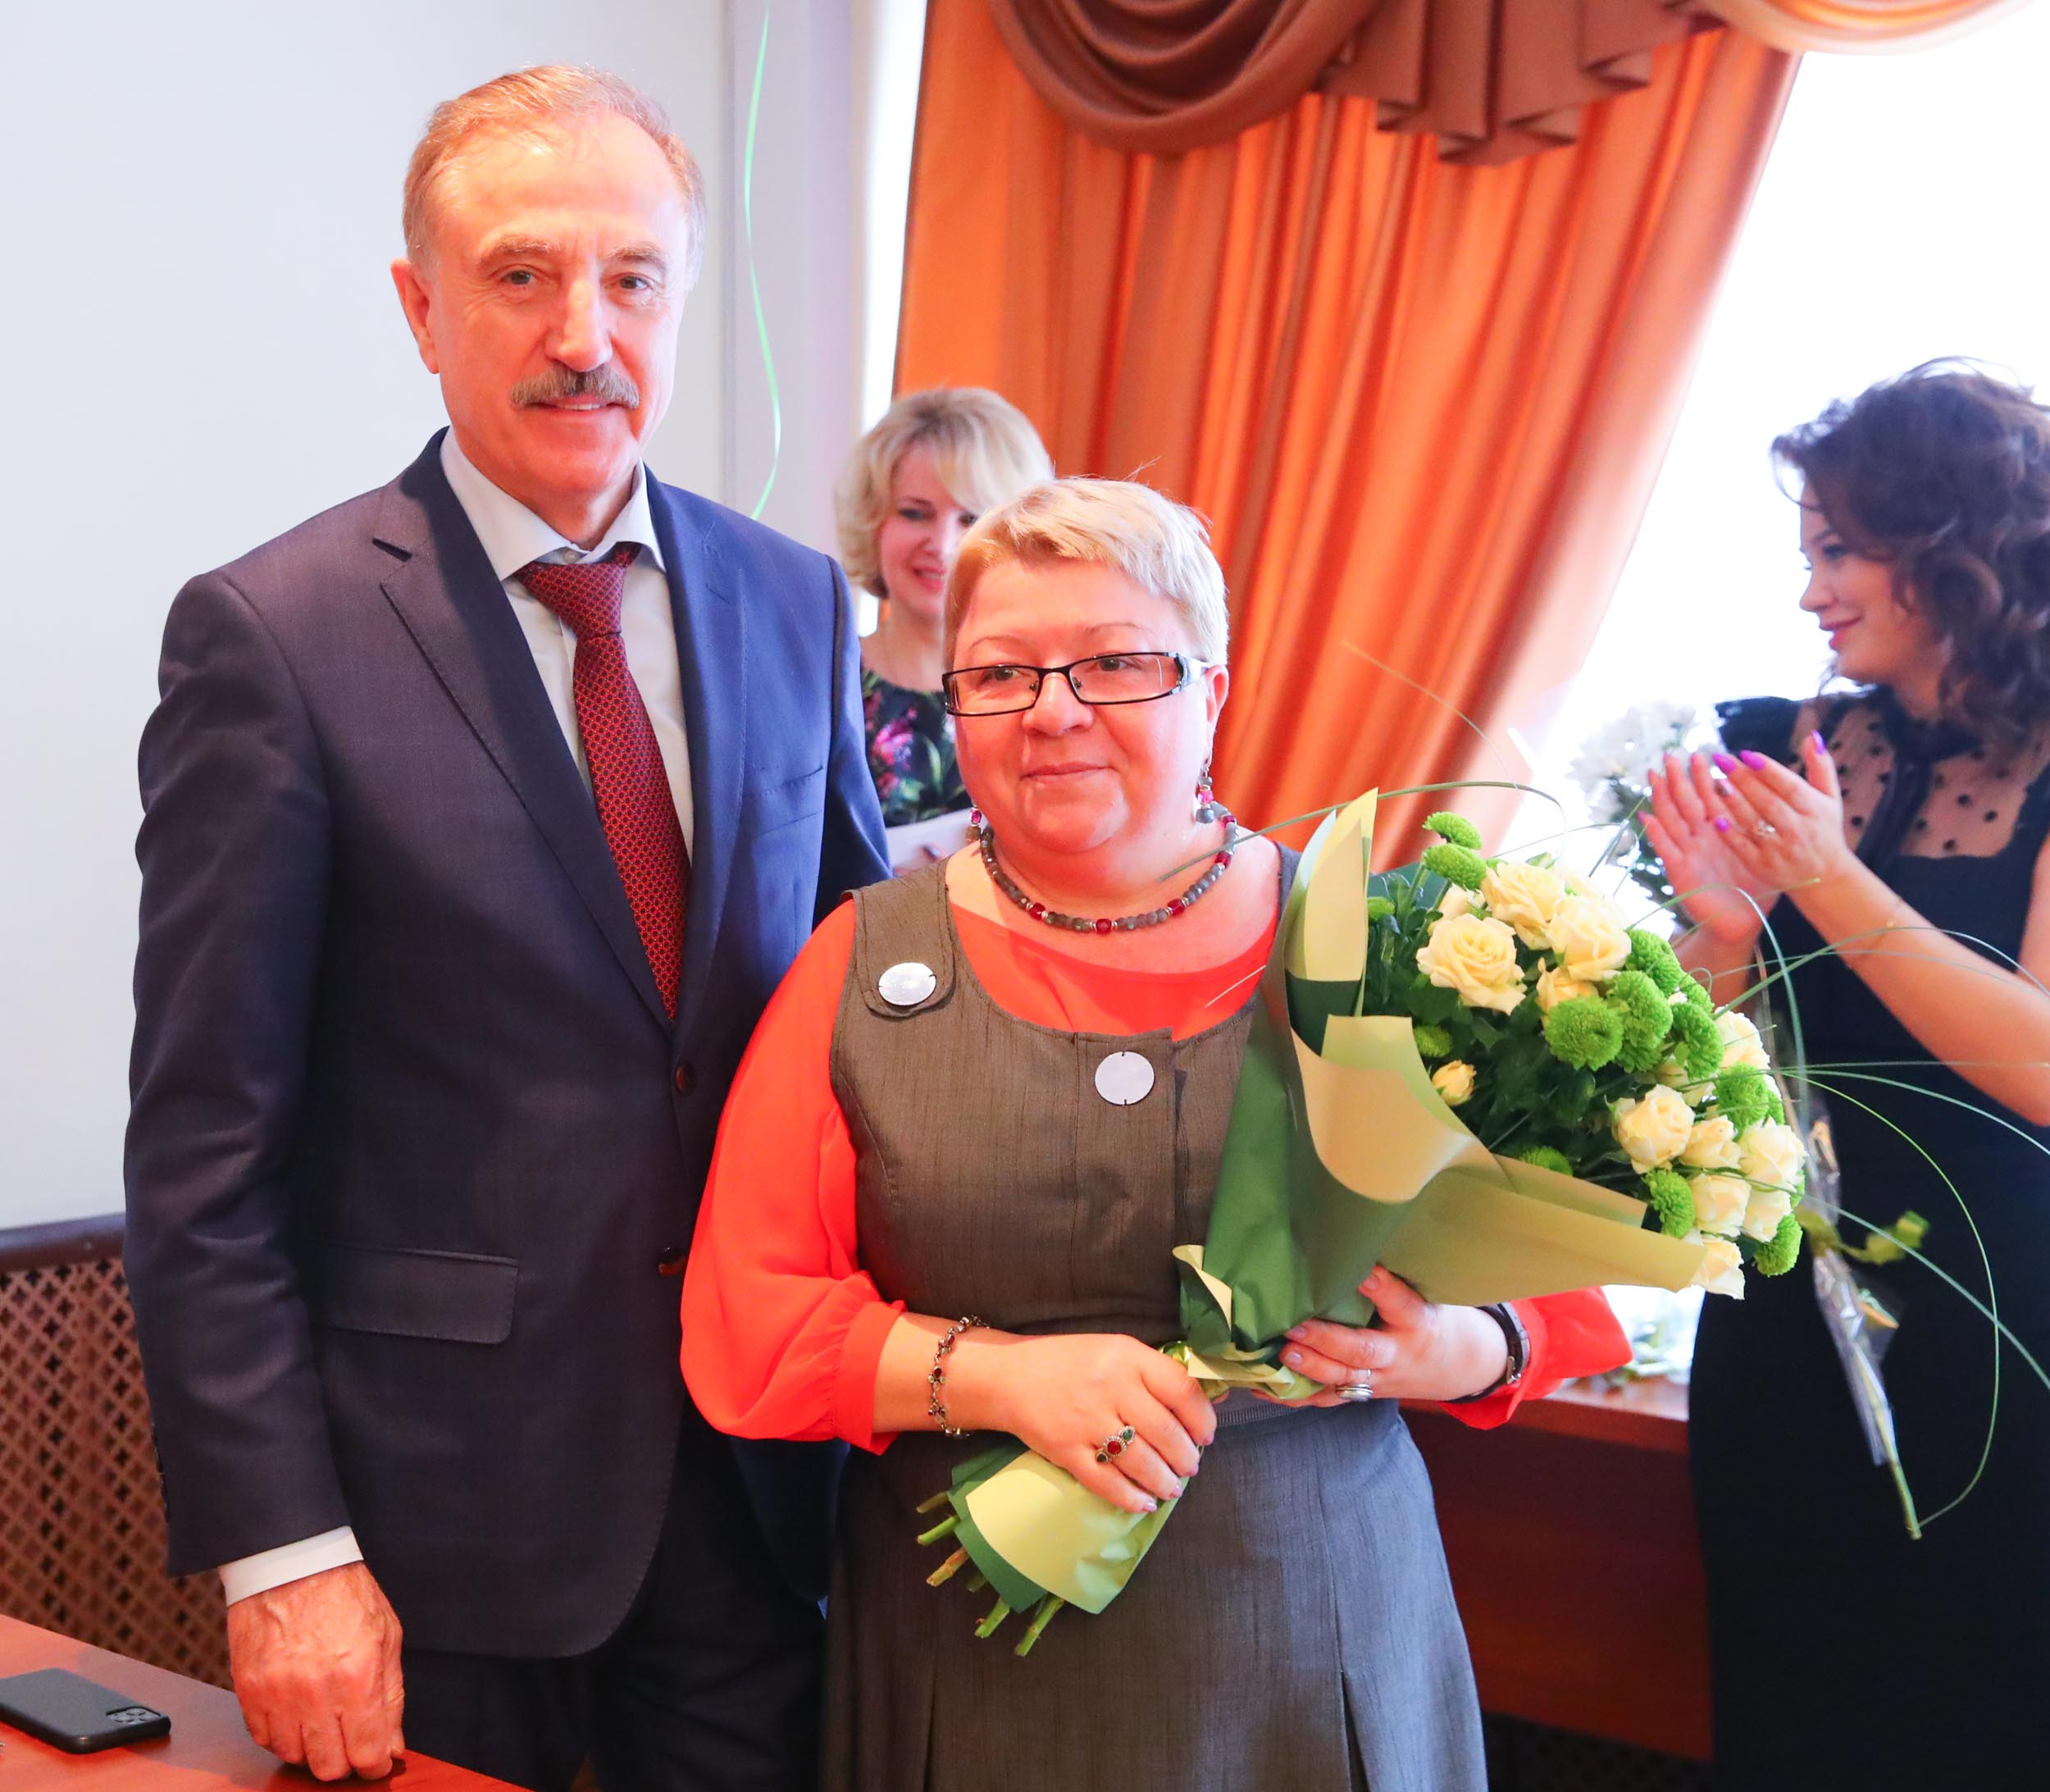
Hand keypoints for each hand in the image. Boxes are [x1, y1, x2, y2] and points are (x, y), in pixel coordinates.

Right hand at [226, 1561, 403, 1780]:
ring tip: (322, 1722)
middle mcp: (316, 1694)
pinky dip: (281, 1735)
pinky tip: (296, 1714)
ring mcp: (277, 1696)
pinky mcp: (249, 1692)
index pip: (367, 1752)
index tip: (377, 1760)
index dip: (375, 1764)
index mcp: (358, 1678)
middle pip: (328, 1766)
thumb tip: (392, 1745)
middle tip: (350, 1742)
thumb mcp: (387, 1636)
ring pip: (293, 1757)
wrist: (292, 1563)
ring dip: (311, 1748)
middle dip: (345, 1761)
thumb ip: (392, 1696)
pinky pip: (263, 1739)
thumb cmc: (343, 1593)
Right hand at [970, 1331, 1216, 1515]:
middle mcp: (1110, 1387)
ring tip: (1171, 1488)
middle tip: (1190, 1467)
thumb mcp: (1116, 1351)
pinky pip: (1106, 1483)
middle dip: (1186, 1458)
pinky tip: (1143, 1503)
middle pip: (1165, 1432)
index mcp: (1127, 1357)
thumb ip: (1155, 1373)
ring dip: (1164, 1482)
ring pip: (1141, 1462)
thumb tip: (1206, 1406)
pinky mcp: (1066, 1451)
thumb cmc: (1069, 1362)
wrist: (1009, 1376)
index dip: (1202, 1419)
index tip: (1206, 1436)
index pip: (1181, 1390)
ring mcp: (1087, 1421)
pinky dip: (1130, 1498)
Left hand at [1273, 1267, 1508, 1404]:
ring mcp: (1380, 1379)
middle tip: (1295, 1326)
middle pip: (1363, 1352)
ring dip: (1310, 1368)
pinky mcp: (1364, 1393)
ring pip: (1344, 1378)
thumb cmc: (1431, 1316)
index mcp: (1418, 1322)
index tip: (1360, 1272)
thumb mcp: (1427, 1295)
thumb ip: (1396, 1277)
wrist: (1458, 1366)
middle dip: (1327, 1341)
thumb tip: (1352, 1237)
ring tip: (1281, 1354)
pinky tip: (1267, 1388)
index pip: (1401, 1304)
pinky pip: (1329, 1398)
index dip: (1382, 1288)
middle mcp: (1397, 1354)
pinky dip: (1298, 1396)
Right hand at [1645, 750, 1781, 945]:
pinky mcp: (1681, 872)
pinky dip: (1656, 834)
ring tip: (1655, 776)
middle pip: (1686, 803)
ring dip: (1662, 798)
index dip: (1702, 777)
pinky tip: (1648, 818)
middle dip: (1678, 780)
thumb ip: (1767, 825)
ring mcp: (1688, 854)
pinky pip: (1667, 850)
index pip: (1709, 798)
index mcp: (1722, 832)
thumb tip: (1778, 796)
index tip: (1700, 755)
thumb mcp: (1766, 850)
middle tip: (1671, 756)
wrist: (1743, 922)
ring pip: (1672, 820)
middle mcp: (1702, 839)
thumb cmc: (1756, 888)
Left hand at [1695, 735, 1856, 898]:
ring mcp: (1780, 849)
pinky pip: (1744, 848)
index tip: (1747, 754)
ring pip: (1754, 822)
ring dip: (1734, 802)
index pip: (1789, 786)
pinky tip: (1716, 820)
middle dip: (1744, 780)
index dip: (1768, 770)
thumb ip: (1821, 767)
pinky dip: (1731, 835)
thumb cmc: (1824, 830)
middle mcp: (1798, 829)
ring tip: (1716, 782)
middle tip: (1721, 760)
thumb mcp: (1830, 799)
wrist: (1825, 877)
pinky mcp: (1764, 866)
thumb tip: (1811, 736)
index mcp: (1814, 809)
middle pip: (1768, 801)